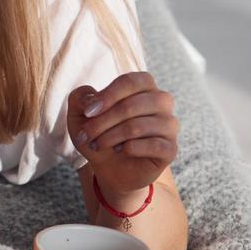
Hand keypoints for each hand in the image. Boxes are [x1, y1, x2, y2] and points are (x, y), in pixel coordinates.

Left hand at [69, 72, 178, 198]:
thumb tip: (90, 98)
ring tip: (98, 144)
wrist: (110, 167)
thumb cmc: (98, 133)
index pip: (130, 82)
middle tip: (87, 134)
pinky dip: (130, 148)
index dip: (107, 95)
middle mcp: (161, 101)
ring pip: (139, 126)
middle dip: (103, 121)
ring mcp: (169, 125)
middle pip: (132, 105)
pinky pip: (153, 145)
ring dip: (111, 137)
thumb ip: (79, 98)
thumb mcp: (80, 115)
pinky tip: (120, 150)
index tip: (88, 112)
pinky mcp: (171, 148)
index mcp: (143, 86)